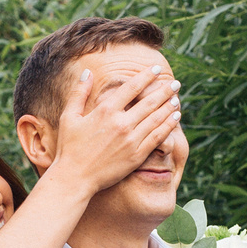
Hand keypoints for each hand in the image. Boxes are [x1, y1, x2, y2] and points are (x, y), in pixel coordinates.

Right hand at [47, 63, 180, 192]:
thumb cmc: (70, 147)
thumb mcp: (69, 116)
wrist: (75, 178)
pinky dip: (169, 125)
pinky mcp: (137, 155)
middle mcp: (121, 123)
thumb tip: (88, 72)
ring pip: (157, 118)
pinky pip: (158, 137)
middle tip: (176, 84)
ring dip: (169, 106)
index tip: (157, 70)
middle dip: (164, 91)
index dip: (147, 76)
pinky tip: (176, 117)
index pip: (132, 87)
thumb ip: (79, 93)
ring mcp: (131, 140)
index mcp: (106, 110)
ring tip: (177, 98)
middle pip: (149, 102)